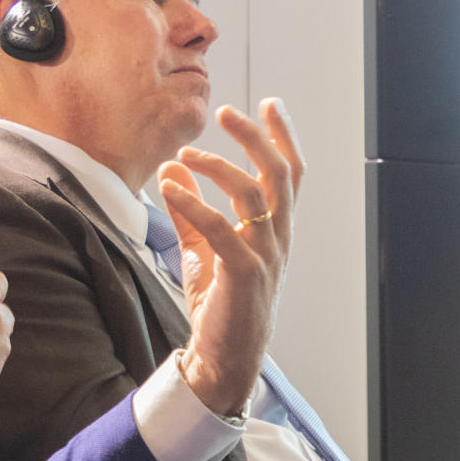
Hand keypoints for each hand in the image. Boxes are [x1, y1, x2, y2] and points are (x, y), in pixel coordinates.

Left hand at [161, 98, 304, 416]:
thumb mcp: (200, 248)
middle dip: (257, 138)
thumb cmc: (217, 304)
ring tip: (186, 152)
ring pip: (254, 196)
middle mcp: (277, 239)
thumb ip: (189, 209)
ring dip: (218, 166)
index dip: (282, 137)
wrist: (221, 357)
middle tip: (228, 112)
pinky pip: (222, 230)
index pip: (288, 175)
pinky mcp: (243, 276)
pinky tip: (170, 186)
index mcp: (273, 230)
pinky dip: (195, 204)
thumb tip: (173, 166)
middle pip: (279, 175)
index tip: (268, 103)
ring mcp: (264, 257)